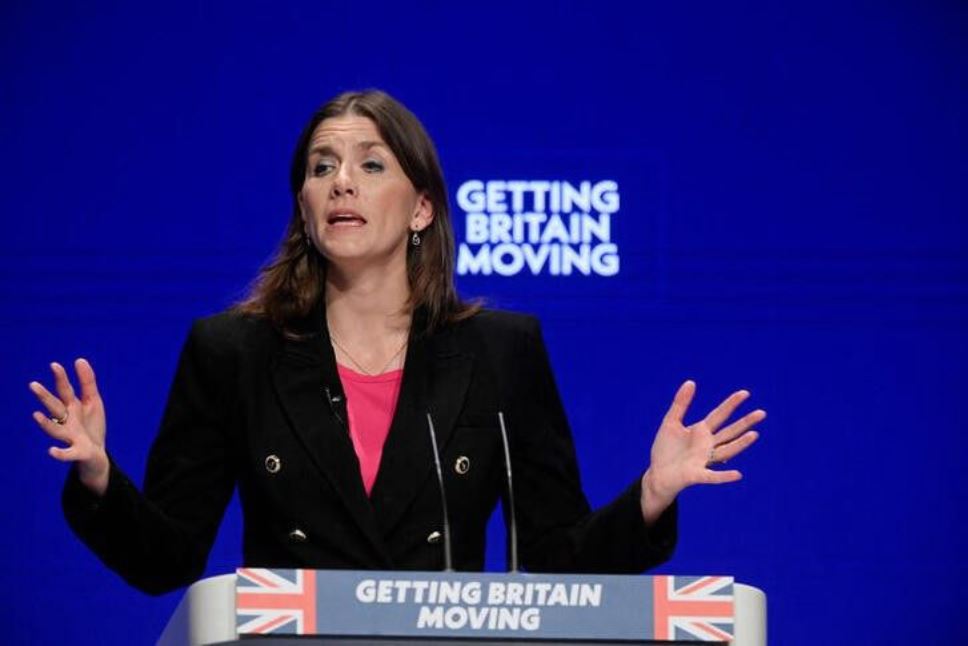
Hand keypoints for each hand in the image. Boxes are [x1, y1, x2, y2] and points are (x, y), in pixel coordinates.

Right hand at [29, 359, 108, 495]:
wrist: (96, 453)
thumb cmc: (91, 425)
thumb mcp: (92, 401)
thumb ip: (87, 382)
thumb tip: (79, 359)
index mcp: (72, 407)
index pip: (65, 391)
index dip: (61, 379)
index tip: (55, 365)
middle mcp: (67, 421)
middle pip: (55, 408)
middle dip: (45, 397)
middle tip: (33, 385)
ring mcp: (70, 436)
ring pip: (55, 430)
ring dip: (45, 424)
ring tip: (36, 415)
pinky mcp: (77, 451)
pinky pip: (67, 453)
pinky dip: (59, 454)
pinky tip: (51, 451)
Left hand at [640, 380, 764, 523]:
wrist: (657, 474)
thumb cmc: (666, 449)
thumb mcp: (670, 422)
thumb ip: (680, 403)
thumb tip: (691, 382)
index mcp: (701, 431)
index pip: (719, 415)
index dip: (731, 404)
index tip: (745, 393)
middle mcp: (707, 445)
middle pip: (729, 432)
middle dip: (744, 423)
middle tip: (762, 413)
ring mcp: (704, 460)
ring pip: (726, 451)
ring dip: (740, 444)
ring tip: (754, 435)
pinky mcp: (696, 475)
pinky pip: (712, 476)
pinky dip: (724, 476)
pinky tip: (738, 474)